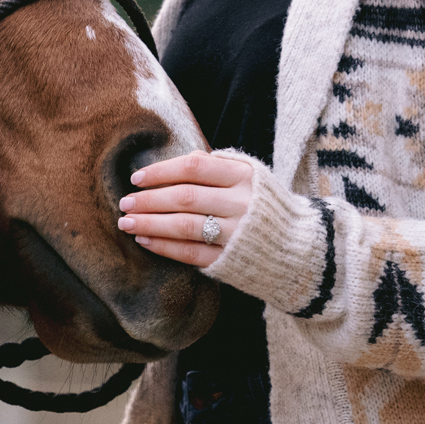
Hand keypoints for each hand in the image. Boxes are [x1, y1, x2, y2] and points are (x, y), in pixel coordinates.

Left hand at [118, 150, 253, 267]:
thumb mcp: (249, 176)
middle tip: (124, 203)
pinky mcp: (231, 260)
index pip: (194, 168)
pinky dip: (165, 247)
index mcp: (244, 177)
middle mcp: (242, 204)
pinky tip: (145, 241)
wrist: (300, 245)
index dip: (161, 172)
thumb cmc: (263, 205)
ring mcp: (237, 234)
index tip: (136, 179)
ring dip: (150, 224)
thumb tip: (172, 163)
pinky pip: (191, 253)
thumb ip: (216, 166)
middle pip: (185, 198)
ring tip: (127, 223)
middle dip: (149, 200)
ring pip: (185, 226)